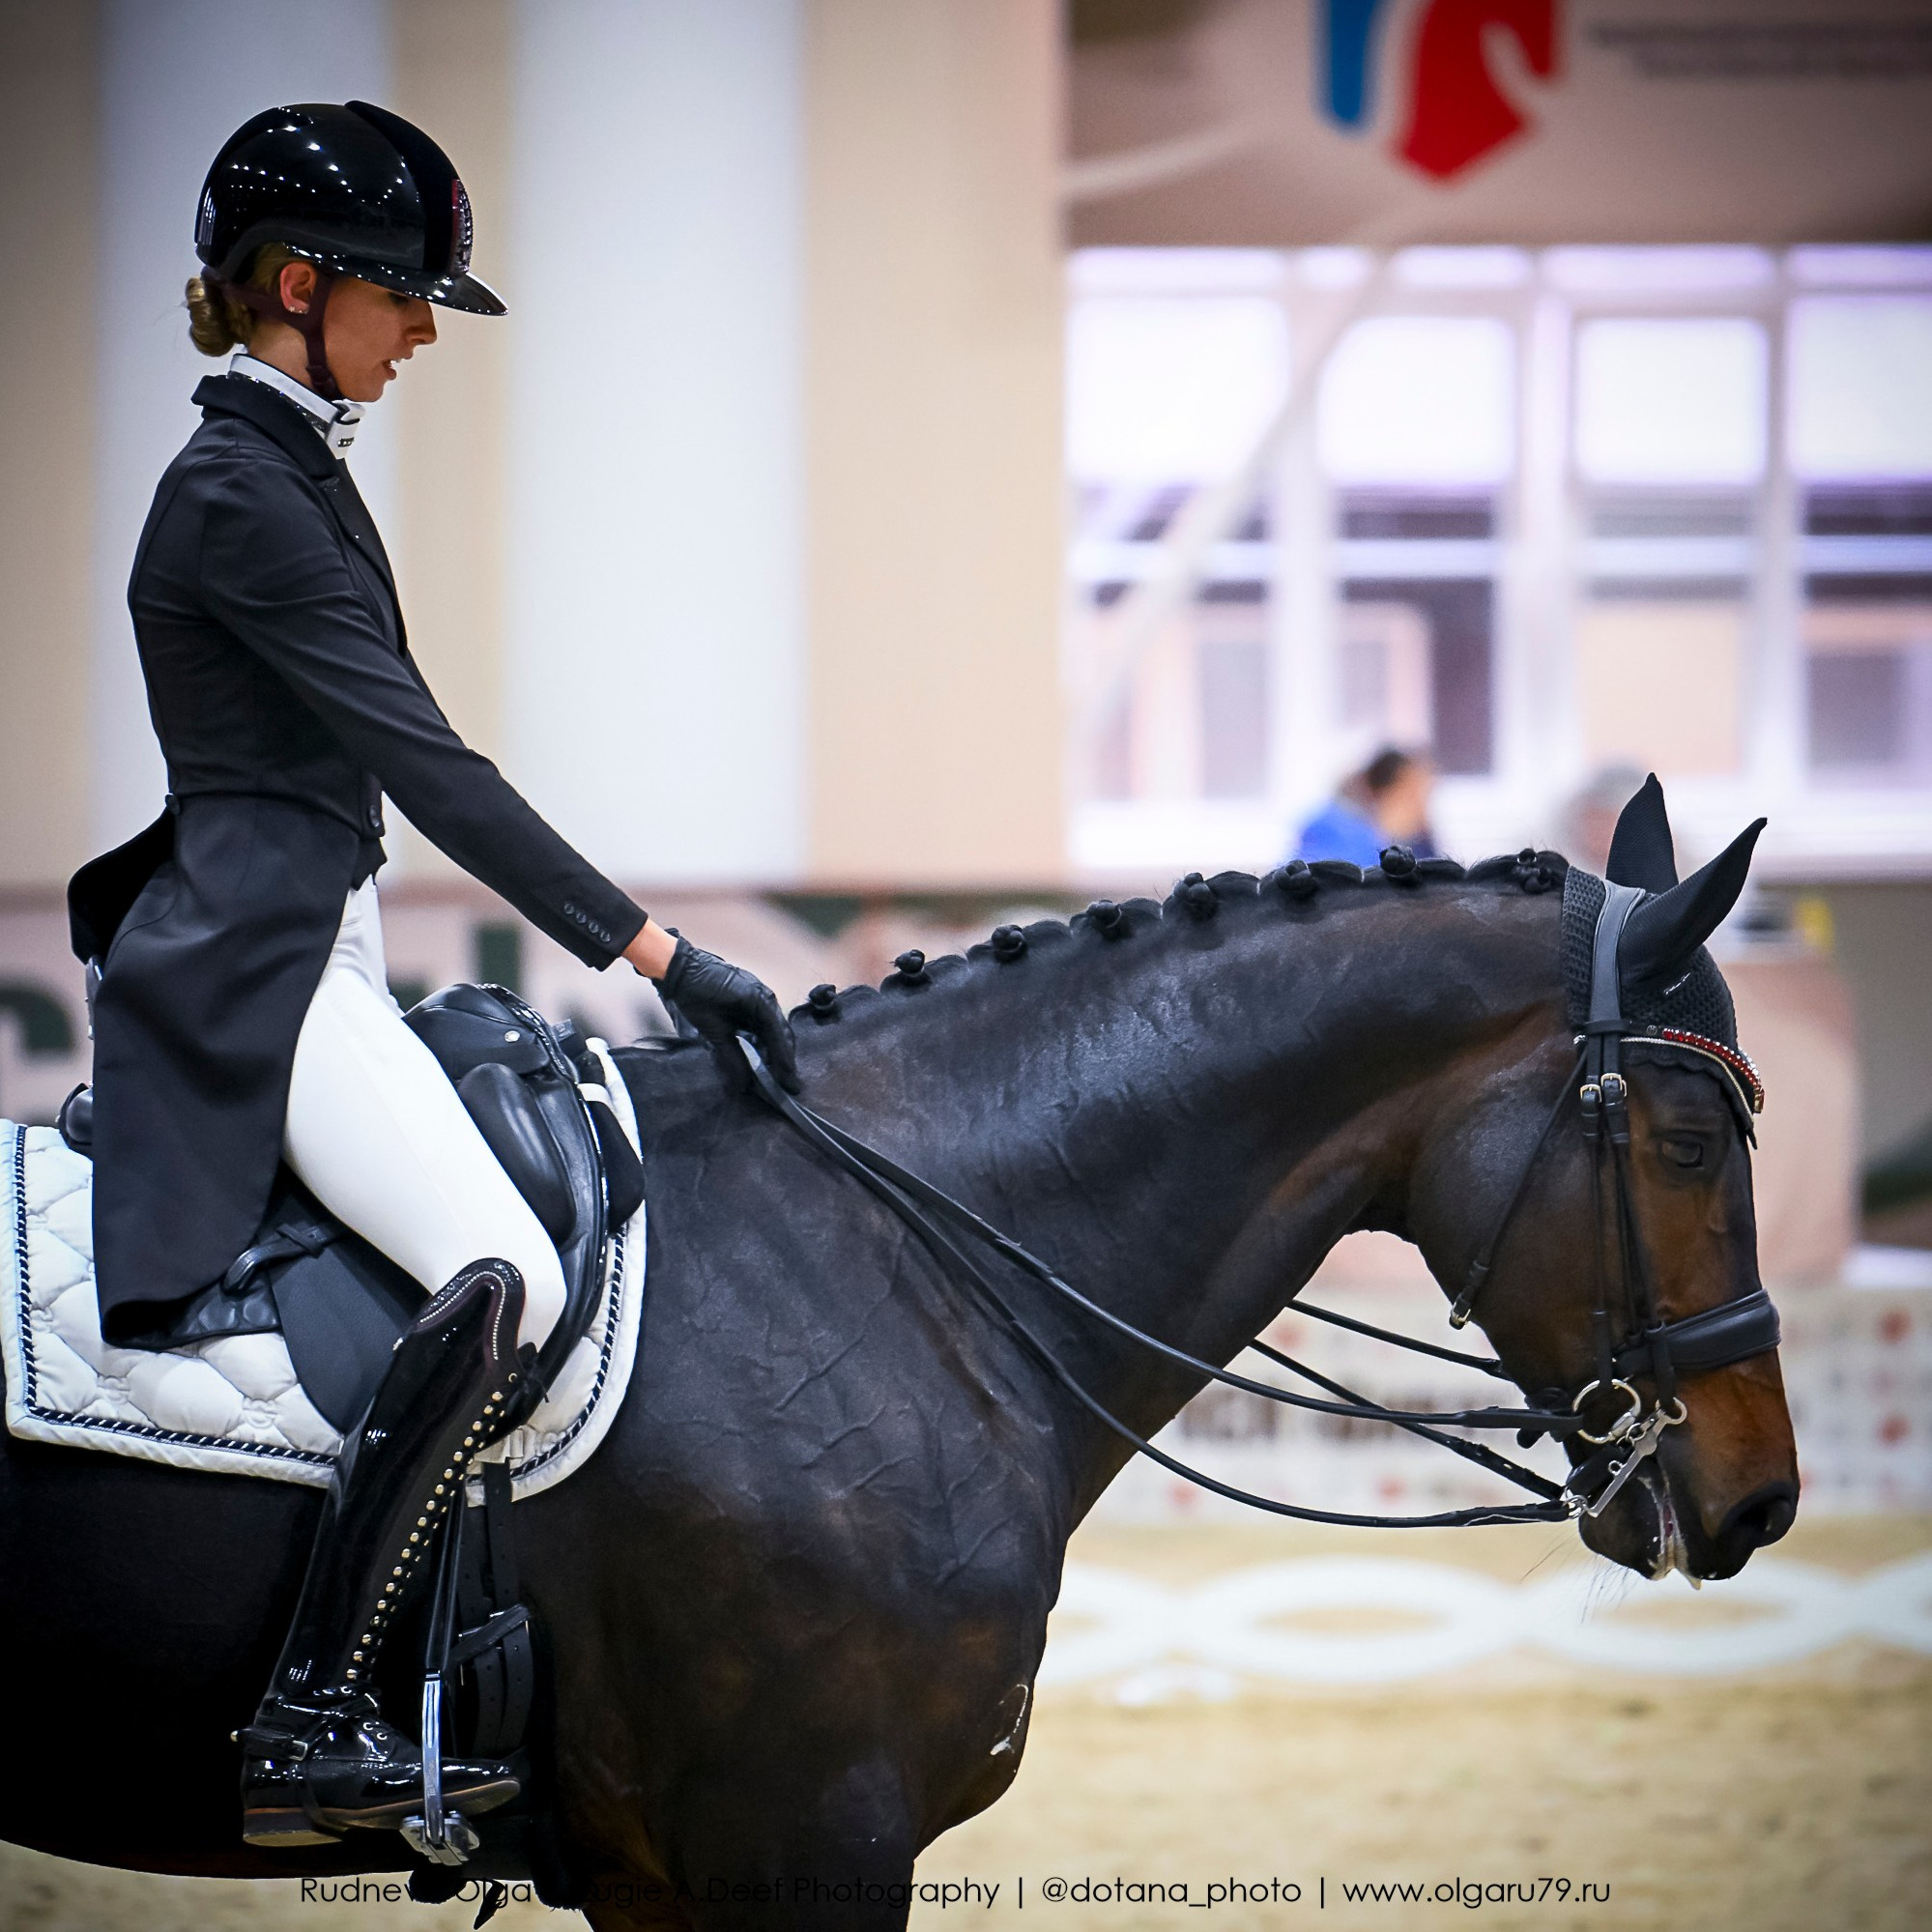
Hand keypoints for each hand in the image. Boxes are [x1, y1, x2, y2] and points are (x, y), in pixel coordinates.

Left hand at [656, 935, 800, 1092]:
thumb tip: (742, 1085)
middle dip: (784, 1059)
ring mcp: (759, 997)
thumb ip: (730, 1057)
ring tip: (775, 1074)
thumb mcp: (713, 1030)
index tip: (789, 1082)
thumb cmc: (695, 994)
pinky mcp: (749, 999)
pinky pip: (763, 1023)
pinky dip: (764, 1041)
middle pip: (782, 1033)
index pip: (779, 1037)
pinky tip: (760, 1055)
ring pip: (774, 1029)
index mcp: (761, 1001)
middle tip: (787, 1084)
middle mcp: (766, 998)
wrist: (680, 969)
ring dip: (774, 1051)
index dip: (784, 1062)